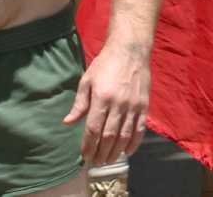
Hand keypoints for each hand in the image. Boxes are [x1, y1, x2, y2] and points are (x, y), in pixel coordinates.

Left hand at [64, 38, 148, 166]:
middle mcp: (118, 104)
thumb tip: (68, 123)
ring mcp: (133, 105)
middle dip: (101, 153)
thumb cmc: (105, 64)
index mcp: (101, 97)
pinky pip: (139, 129)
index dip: (88, 145)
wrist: (131, 49)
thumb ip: (79, 103)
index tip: (84, 156)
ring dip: (116, 151)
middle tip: (95, 163)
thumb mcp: (87, 80)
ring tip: (108, 160)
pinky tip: (127, 151)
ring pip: (124, 135)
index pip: (93, 128)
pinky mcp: (144, 105)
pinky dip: (134, 143)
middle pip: (108, 136)